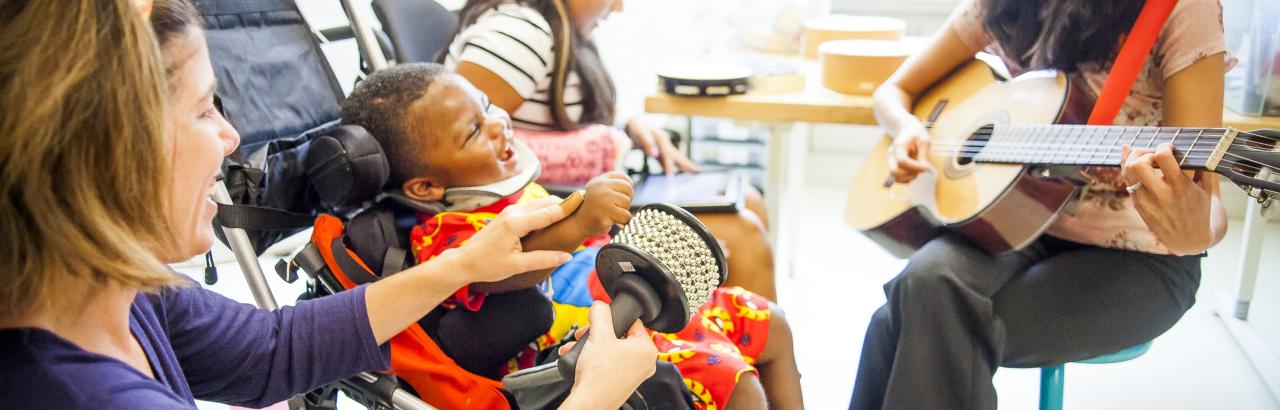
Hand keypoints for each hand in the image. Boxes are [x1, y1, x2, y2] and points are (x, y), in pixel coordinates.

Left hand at [438, 197, 572, 282]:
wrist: (464, 261)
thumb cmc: (487, 265)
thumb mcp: (517, 265)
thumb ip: (544, 259)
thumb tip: (568, 256)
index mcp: (516, 224)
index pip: (549, 212)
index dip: (568, 206)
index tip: (585, 200)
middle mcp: (514, 213)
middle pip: (546, 202)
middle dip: (565, 204)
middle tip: (585, 207)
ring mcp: (510, 212)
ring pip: (539, 203)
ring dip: (555, 206)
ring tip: (574, 210)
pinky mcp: (508, 215)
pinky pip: (531, 208)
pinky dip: (545, 210)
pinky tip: (554, 216)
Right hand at [558, 302, 656, 409]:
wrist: (589, 403)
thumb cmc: (599, 375)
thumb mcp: (599, 334)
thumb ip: (600, 313)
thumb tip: (600, 305)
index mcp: (648, 349)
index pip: (632, 322)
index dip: (612, 319)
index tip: (598, 321)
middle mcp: (645, 363)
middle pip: (619, 336)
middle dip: (597, 333)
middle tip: (585, 334)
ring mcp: (634, 375)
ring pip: (612, 350)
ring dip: (592, 345)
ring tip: (577, 346)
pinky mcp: (622, 383)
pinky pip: (609, 363)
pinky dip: (595, 358)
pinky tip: (579, 357)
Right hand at [570, 172, 633, 236]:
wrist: (578, 223)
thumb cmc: (594, 207)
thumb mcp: (600, 190)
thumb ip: (613, 184)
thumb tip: (631, 185)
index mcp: (601, 180)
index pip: (625, 179)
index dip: (626, 190)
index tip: (618, 198)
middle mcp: (601, 186)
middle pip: (628, 190)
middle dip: (625, 201)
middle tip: (615, 207)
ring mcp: (603, 199)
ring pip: (627, 202)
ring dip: (623, 211)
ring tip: (611, 213)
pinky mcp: (605, 214)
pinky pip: (625, 216)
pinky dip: (622, 221)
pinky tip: (612, 220)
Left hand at [627, 116, 700, 174]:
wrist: (634, 122)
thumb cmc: (636, 128)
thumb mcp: (640, 134)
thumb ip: (647, 144)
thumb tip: (655, 154)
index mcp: (661, 139)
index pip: (667, 156)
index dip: (670, 167)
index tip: (671, 177)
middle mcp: (665, 143)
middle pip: (677, 156)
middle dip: (687, 164)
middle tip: (698, 171)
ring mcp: (664, 147)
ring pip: (675, 158)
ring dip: (684, 165)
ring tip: (695, 172)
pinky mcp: (660, 150)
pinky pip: (668, 160)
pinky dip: (673, 166)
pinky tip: (677, 172)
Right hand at [887, 120, 932, 182]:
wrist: (909, 130)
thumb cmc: (917, 134)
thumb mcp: (924, 141)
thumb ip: (924, 155)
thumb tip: (924, 169)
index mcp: (899, 145)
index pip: (902, 161)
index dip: (914, 167)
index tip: (925, 167)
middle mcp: (892, 154)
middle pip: (894, 171)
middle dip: (909, 174)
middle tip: (920, 169)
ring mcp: (891, 161)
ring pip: (895, 177)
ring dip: (908, 177)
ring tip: (918, 169)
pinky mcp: (894, 166)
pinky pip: (898, 178)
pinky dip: (907, 178)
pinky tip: (914, 171)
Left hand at [1120, 143, 1216, 254]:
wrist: (1190, 241)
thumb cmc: (1203, 211)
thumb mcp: (1210, 189)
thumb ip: (1204, 166)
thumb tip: (1194, 146)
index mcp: (1181, 187)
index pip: (1162, 157)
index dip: (1164, 146)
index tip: (1169, 147)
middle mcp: (1160, 195)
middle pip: (1138, 164)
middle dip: (1143, 152)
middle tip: (1153, 154)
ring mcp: (1146, 202)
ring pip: (1128, 173)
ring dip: (1134, 160)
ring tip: (1146, 160)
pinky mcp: (1138, 206)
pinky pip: (1127, 183)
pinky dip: (1131, 171)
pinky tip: (1140, 167)